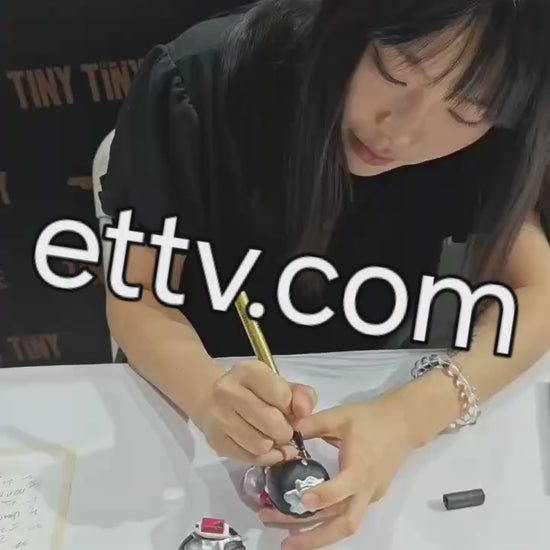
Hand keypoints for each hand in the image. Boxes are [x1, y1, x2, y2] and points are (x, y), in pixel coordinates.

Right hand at [196, 360, 316, 464]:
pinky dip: (265, 458)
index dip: (291, 408)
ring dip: (273, 445)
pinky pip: (250, 459)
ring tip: (272, 437)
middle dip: (285, 431)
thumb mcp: (282, 385)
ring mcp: (218, 416)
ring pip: (261, 445)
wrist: (214, 399)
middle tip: (283, 428)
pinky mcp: (215, 440)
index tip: (287, 409)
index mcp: (247, 371)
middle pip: (272, 424)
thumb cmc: (256, 391)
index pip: (282, 396)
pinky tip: (266, 449)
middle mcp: (228, 391)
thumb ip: (302, 395)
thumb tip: (303, 413)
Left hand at [259, 394, 418, 548]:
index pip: (342, 489)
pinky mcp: (370, 496)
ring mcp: (370, 496)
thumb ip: (315, 423)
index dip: (322, 496)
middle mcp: (366, 489)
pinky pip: (348, 516)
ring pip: (345, 525)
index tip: (300, 500)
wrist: (404, 423)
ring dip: (317, 535)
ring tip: (287, 539)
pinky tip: (306, 520)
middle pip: (344, 524)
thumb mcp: (341, 415)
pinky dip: (327, 524)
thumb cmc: (371, 418)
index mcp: (360, 468)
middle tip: (284, 543)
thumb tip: (288, 429)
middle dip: (313, 537)